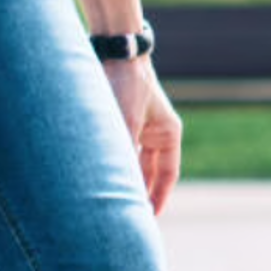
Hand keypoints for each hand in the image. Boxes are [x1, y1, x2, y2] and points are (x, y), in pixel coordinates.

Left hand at [105, 58, 182, 213]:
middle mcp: (156, 132)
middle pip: (151, 172)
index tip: (148, 218)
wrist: (116, 52)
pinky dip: (114, 164)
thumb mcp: (126, 121)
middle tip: (130, 216)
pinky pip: (122, 151)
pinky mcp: (123, 122)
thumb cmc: (127, 83)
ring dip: (126, 178)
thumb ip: (123, 151)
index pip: (167, 174)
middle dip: (141, 193)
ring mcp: (140, 127)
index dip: (158, 197)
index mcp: (168, 133)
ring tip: (114, 200)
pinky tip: (102, 176)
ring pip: (135, 163)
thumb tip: (118, 182)